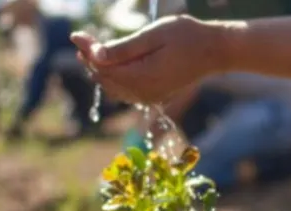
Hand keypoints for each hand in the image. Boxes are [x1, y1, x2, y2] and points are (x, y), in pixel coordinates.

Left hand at [70, 15, 230, 104]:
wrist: (214, 52)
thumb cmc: (187, 37)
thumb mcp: (153, 35)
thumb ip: (124, 48)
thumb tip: (95, 55)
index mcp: (142, 78)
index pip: (103, 68)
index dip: (87, 51)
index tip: (76, 34)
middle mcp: (143, 93)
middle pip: (105, 79)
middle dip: (90, 60)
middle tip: (81, 38)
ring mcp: (148, 96)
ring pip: (113, 87)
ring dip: (100, 69)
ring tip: (90, 49)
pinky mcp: (153, 95)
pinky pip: (125, 91)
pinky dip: (113, 78)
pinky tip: (109, 64)